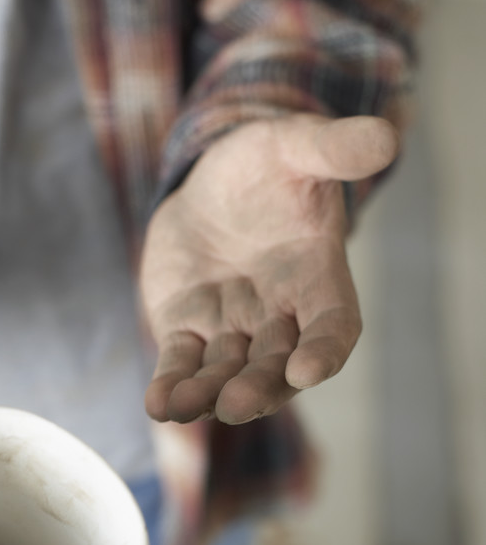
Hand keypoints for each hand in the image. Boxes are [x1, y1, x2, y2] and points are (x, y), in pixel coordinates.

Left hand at [141, 114, 397, 423]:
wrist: (211, 185)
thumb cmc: (264, 167)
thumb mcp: (294, 146)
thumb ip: (334, 149)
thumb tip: (386, 136)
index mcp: (317, 279)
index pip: (333, 326)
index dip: (325, 350)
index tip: (310, 369)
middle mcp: (279, 316)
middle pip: (276, 365)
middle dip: (258, 387)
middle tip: (236, 405)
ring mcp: (231, 327)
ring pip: (225, 373)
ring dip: (207, 394)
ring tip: (182, 408)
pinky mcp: (187, 329)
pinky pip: (182, 363)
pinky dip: (172, 386)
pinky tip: (159, 406)